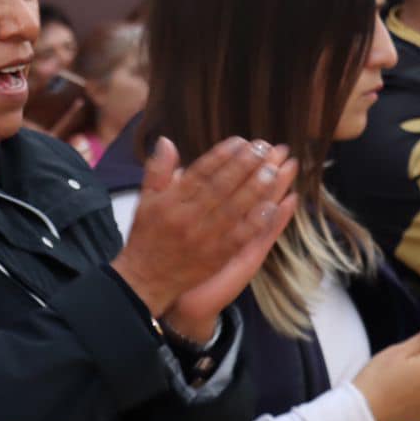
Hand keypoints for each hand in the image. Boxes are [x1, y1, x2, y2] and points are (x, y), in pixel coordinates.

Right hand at [110, 137, 298, 318]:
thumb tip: (167, 141)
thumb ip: (157, 170)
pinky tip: (274, 206)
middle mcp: (187, 218)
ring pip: (234, 209)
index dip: (222, 156)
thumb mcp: (145, 200)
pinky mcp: (217, 257)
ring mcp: (204, 239)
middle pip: (220, 188)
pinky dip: (257, 221)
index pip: (199, 173)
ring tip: (273, 170)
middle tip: (263, 148)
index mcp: (170, 202)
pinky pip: (241, 237)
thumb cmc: (148, 235)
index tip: (240, 141)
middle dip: (243, 166)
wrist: (146, 278)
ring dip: (255, 189)